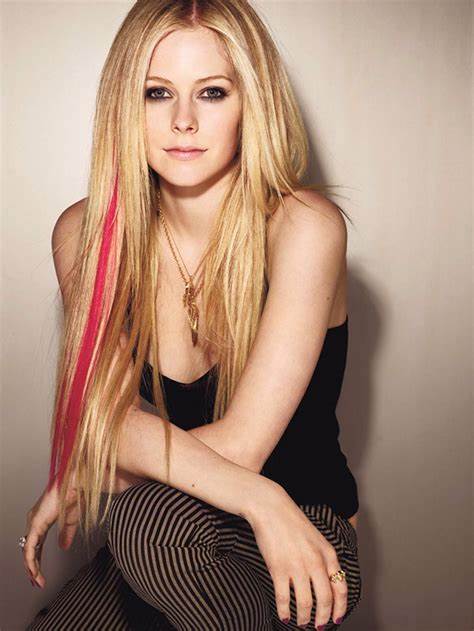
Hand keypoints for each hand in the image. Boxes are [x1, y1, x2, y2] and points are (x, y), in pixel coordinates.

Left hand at [22, 480, 79, 588]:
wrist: (75, 483)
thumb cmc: (74, 494)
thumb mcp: (72, 520)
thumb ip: (67, 534)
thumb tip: (63, 547)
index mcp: (42, 519)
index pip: (36, 544)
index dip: (37, 559)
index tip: (40, 573)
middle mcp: (35, 520)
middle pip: (29, 549)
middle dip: (33, 567)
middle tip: (37, 581)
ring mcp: (33, 522)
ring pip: (27, 550)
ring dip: (31, 568)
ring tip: (37, 580)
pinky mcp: (35, 524)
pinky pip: (29, 547)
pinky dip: (31, 561)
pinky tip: (34, 571)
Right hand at [245, 485, 347, 627]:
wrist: (270, 507)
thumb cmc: (291, 521)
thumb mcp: (315, 538)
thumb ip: (322, 558)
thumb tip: (326, 583)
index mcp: (327, 553)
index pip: (340, 588)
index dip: (340, 608)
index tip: (336, 619)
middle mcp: (315, 562)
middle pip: (325, 600)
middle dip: (322, 618)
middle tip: (318, 627)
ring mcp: (297, 566)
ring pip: (305, 603)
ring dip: (304, 618)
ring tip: (300, 623)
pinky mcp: (278, 568)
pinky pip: (283, 598)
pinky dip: (284, 611)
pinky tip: (284, 616)